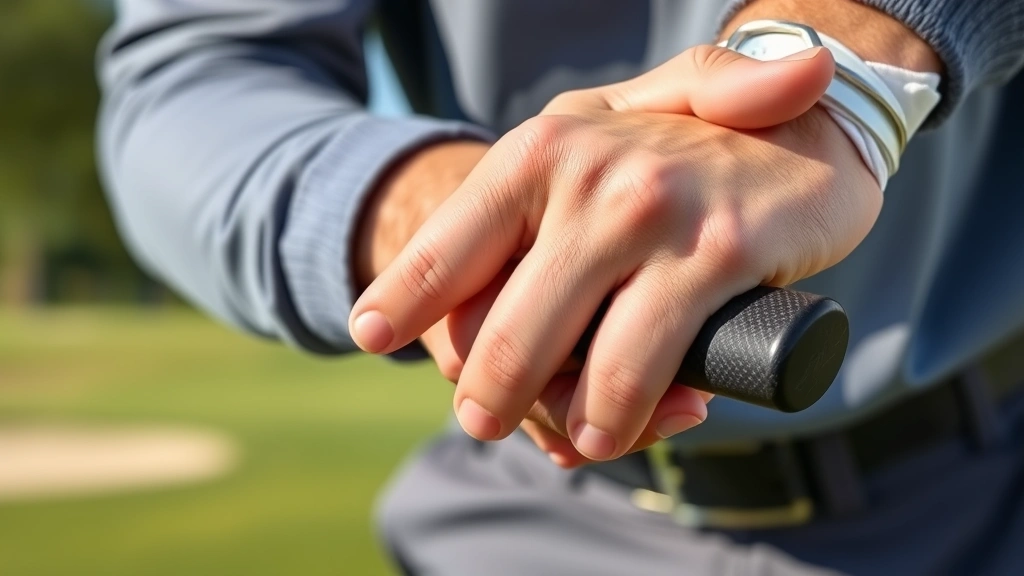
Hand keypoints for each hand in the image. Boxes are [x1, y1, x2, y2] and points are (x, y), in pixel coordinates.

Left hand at [352, 45, 880, 462]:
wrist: (818, 121)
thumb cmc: (690, 141)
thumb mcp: (603, 126)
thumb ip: (535, 182)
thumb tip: (477, 253)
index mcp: (543, 148)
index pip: (451, 242)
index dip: (403, 297)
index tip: (371, 333)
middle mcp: (590, 178)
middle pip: (503, 320)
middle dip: (485, 386)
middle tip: (480, 417)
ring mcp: (653, 217)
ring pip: (572, 354)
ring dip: (554, 415)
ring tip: (567, 439)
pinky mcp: (718, 253)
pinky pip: (645, 357)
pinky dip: (621, 409)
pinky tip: (612, 431)